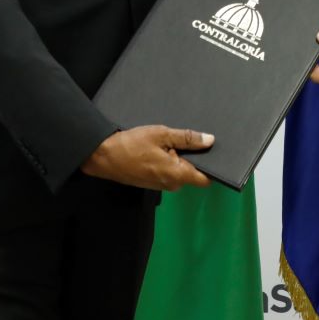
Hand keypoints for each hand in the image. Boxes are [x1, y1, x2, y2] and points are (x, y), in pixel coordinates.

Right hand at [80, 125, 212, 190]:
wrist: (103, 156)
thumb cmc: (132, 145)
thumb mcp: (161, 135)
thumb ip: (187, 138)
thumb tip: (210, 140)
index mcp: (177, 175)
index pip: (205, 179)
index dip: (213, 166)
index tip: (216, 151)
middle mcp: (172, 184)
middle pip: (193, 173)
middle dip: (195, 157)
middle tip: (195, 137)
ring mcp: (161, 185)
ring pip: (180, 171)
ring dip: (181, 157)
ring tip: (177, 138)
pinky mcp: (153, 182)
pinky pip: (169, 171)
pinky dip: (170, 160)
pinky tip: (165, 146)